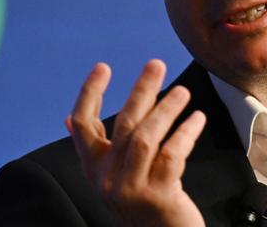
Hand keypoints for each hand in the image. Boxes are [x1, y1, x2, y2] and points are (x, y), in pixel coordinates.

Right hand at [66, 60, 206, 226]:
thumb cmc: (143, 202)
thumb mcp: (114, 175)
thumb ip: (97, 148)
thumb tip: (69, 119)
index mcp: (94, 169)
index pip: (83, 126)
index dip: (89, 94)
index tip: (102, 67)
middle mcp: (107, 179)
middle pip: (123, 124)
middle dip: (140, 90)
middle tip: (156, 64)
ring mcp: (131, 189)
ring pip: (145, 138)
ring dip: (166, 110)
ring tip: (183, 92)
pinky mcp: (157, 197)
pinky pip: (171, 155)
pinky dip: (185, 134)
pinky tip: (197, 119)